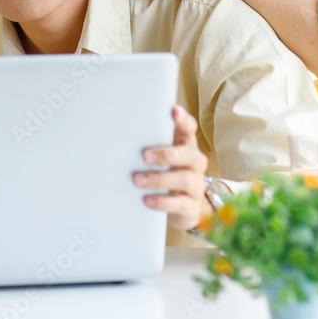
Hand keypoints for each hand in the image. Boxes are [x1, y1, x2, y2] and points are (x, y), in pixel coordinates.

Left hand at [133, 105, 212, 231]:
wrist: (185, 206)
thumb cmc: (168, 174)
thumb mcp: (162, 157)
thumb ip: (150, 144)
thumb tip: (120, 134)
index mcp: (186, 145)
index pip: (189, 128)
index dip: (183, 120)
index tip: (173, 111)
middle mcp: (195, 162)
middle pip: (188, 154)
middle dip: (166, 154)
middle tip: (144, 156)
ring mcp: (196, 184)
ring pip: (184, 179)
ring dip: (159, 179)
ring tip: (138, 180)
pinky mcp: (192, 206)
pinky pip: (180, 203)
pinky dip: (162, 202)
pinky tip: (147, 200)